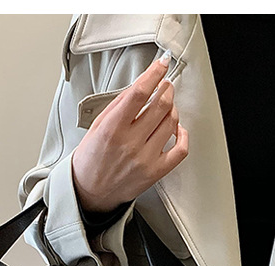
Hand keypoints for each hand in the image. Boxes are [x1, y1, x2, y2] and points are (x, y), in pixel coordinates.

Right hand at [71, 54, 188, 213]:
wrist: (91, 190)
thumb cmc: (92, 158)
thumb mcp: (98, 125)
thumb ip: (120, 105)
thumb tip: (142, 84)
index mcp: (112, 129)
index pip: (139, 93)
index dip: (154, 74)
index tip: (162, 64)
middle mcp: (130, 144)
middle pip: (160, 105)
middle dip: (167, 89)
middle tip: (165, 85)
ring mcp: (145, 159)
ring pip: (172, 123)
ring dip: (172, 108)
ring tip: (166, 106)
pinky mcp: (156, 172)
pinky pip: (181, 150)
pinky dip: (183, 135)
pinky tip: (177, 129)